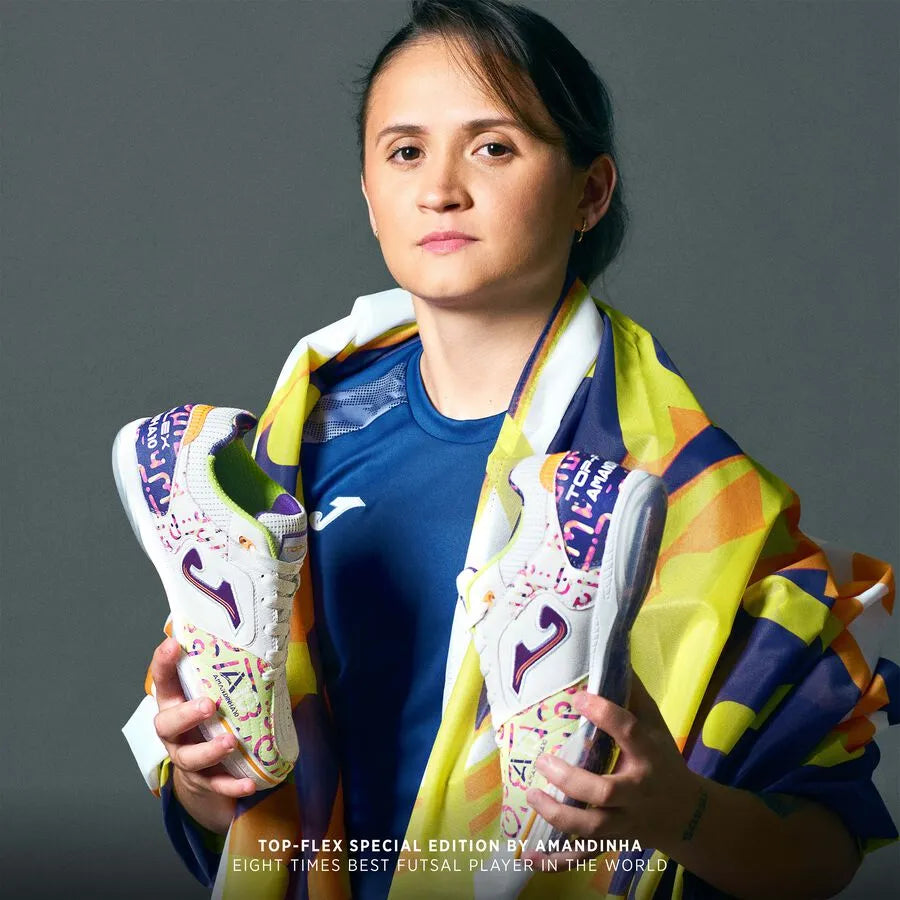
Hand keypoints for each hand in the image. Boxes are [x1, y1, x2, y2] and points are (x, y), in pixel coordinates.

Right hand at [151, 636, 255, 833]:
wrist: (206, 771)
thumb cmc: (212, 721)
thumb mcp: (214, 696)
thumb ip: (227, 675)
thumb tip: (264, 646)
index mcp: (175, 704)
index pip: (164, 681)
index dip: (163, 663)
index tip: (172, 643)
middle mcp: (174, 733)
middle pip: (167, 724)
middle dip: (186, 714)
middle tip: (208, 705)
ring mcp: (186, 758)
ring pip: (190, 757)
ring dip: (210, 750)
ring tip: (230, 743)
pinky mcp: (203, 782)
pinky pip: (216, 785)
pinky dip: (232, 786)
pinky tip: (249, 784)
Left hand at [523, 674, 702, 868]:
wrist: (688, 815)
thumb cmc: (664, 760)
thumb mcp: (657, 724)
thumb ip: (633, 694)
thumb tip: (610, 653)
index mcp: (649, 755)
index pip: (629, 733)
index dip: (605, 714)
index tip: (579, 698)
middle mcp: (637, 791)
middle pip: (605, 791)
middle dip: (571, 779)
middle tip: (543, 760)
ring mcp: (625, 821)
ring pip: (592, 828)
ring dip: (558, 816)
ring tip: (531, 795)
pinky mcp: (612, 841)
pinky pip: (582, 856)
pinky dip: (556, 860)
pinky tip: (529, 857)